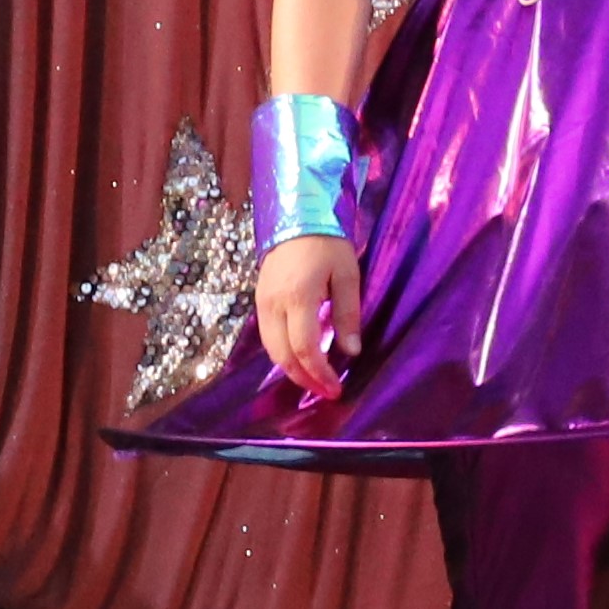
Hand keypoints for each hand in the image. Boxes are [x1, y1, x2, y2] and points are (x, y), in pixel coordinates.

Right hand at [255, 232, 363, 399]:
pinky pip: (267, 336)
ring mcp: (261, 303)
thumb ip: (348, 314)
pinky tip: (301, 359)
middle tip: (326, 392)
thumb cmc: (328, 244)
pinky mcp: (258, 300)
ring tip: (315, 381)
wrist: (296, 217)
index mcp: (297, 298)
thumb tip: (350, 352)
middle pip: (282, 355)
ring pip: (270, 349)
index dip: (319, 373)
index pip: (304, 348)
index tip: (335, 389)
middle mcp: (273, 305)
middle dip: (304, 379)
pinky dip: (282, 354)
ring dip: (291, 370)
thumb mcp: (348, 275)